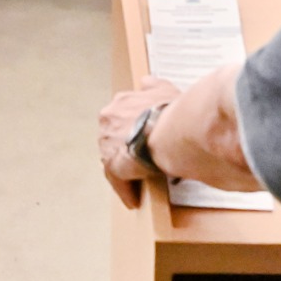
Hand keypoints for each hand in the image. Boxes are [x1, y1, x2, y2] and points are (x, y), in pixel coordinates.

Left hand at [97, 77, 183, 207]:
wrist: (171, 128)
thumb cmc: (171, 111)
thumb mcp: (165, 89)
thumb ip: (153, 86)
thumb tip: (147, 82)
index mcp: (120, 103)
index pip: (119, 119)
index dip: (130, 130)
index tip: (139, 138)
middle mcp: (109, 120)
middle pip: (113, 139)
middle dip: (126, 150)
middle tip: (143, 160)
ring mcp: (108, 143)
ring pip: (113, 159)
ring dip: (125, 170)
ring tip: (140, 181)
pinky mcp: (113, 164)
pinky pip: (117, 180)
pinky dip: (126, 190)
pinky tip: (134, 198)